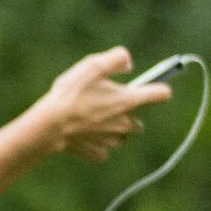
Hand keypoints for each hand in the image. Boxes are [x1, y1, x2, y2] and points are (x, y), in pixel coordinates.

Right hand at [37, 48, 167, 161]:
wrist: (48, 125)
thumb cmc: (70, 94)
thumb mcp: (92, 65)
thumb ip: (117, 58)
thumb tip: (128, 63)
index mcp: (129, 100)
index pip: (162, 94)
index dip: (158, 88)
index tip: (149, 87)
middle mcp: (125, 123)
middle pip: (139, 122)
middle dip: (127, 115)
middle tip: (105, 105)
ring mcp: (112, 140)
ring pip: (121, 137)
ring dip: (113, 130)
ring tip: (92, 121)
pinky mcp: (97, 152)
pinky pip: (103, 150)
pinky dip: (98, 144)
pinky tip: (84, 135)